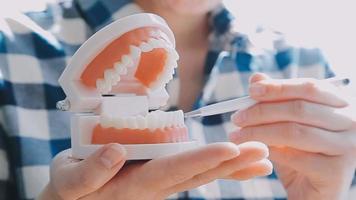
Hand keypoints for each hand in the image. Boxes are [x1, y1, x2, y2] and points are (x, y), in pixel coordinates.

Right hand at [39, 141, 271, 199]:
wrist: (75, 197)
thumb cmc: (70, 190)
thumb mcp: (69, 182)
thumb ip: (90, 172)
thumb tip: (116, 151)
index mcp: (135, 184)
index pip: (173, 170)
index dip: (202, 158)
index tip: (231, 148)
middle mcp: (156, 185)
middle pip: (199, 174)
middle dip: (232, 162)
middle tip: (264, 151)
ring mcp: (161, 180)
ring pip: (202, 172)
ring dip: (232, 163)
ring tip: (262, 156)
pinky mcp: (162, 174)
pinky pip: (194, 169)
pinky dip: (217, 162)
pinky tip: (234, 157)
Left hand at [229, 73, 355, 199]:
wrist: (313, 192)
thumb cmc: (299, 154)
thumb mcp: (285, 124)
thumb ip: (274, 101)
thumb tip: (256, 78)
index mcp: (341, 104)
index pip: (309, 87)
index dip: (278, 87)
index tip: (251, 90)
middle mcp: (351, 122)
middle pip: (299, 109)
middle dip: (262, 111)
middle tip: (237, 117)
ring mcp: (347, 147)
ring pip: (295, 132)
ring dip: (259, 132)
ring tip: (237, 135)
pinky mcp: (336, 172)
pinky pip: (296, 157)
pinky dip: (271, 152)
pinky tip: (256, 152)